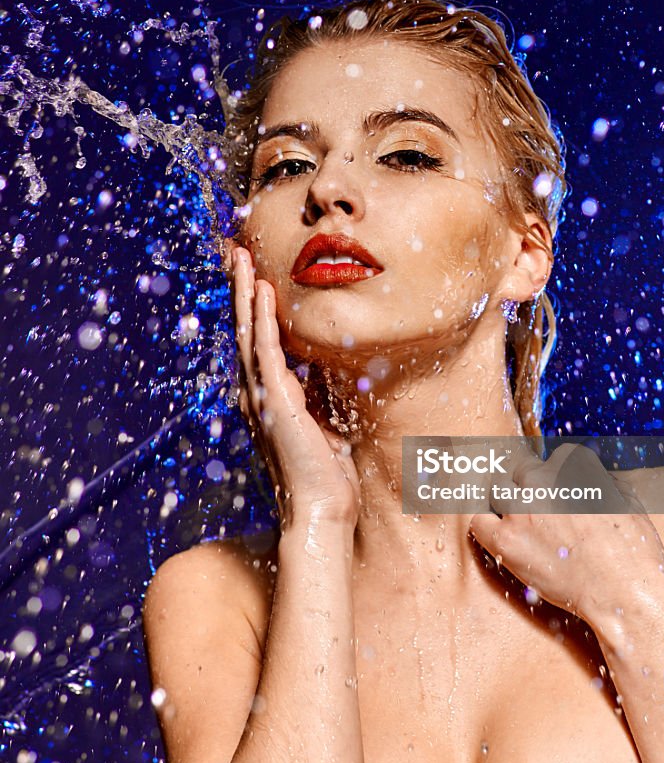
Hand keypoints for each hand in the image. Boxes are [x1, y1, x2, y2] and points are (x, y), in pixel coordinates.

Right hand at [227, 243, 361, 530]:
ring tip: (242, 258)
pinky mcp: (275, 401)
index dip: (254, 307)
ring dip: (246, 294)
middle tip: (237, 252)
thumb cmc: (328, 474)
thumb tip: (327, 373)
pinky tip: (263, 290)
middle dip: (242, 290)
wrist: (323, 510)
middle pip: (246, 330)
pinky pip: (266, 350)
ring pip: (249, 333)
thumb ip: (319, 395)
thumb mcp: (326, 423)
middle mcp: (258, 393)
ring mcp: (263, 396)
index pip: (258, 342)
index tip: (254, 275)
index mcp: (270, 397)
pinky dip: (264, 318)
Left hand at [468, 443, 663, 625]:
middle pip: (521, 468)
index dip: (559, 476)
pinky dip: (486, 525)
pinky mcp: (505, 541)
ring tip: (519, 520)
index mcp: (573, 464)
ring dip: (507, 501)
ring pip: (497, 488)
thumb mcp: (629, 501)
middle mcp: (542, 479)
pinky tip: (498, 534)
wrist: (623, 594)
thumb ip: (604, 481)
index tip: (561, 492)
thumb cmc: (634, 552)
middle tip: (538, 508)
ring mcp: (520, 509)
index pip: (556, 456)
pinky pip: (478, 521)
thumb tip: (596, 477)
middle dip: (530, 484)